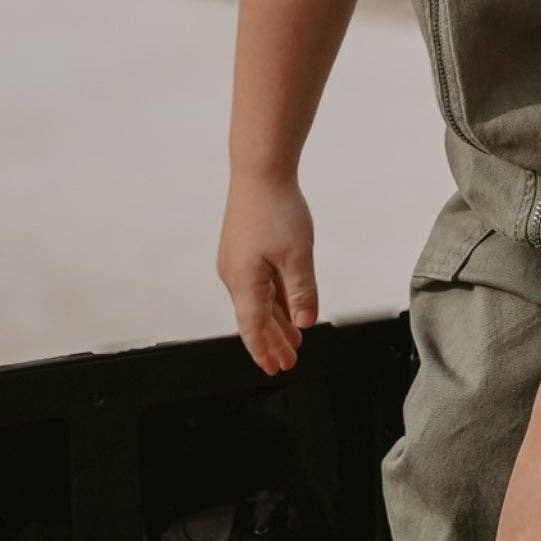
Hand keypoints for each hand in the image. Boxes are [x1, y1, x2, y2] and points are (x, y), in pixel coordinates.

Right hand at [217, 171, 318, 373]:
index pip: (254, 328)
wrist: (260, 172)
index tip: (277, 368)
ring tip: (293, 340)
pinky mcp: (243, 251)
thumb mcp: (298, 254)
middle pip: (255, 319)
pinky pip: (259, 285)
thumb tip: (305, 323)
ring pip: (258, 302)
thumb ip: (302, 292)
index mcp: (244, 281)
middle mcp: (234, 276)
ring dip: (276, 322)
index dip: (266, 350)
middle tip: (288, 362)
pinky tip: (287, 309)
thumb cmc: (276, 209)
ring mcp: (237, 263)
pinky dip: (274, 301)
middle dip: (273, 342)